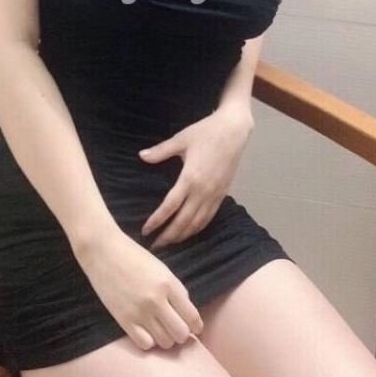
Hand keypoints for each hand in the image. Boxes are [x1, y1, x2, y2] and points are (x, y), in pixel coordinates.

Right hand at [79, 227, 203, 350]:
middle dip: (181, 334)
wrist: (103, 251)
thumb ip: (176, 290)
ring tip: (160, 329)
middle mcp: (156, 300)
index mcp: (169, 284)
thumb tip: (187, 313)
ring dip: (165, 338)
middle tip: (175, 328)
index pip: (192, 316)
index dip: (196, 326)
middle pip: (180, 334)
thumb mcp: (162, 269)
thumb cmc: (134, 256)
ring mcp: (139, 312)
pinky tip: (145, 330)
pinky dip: (148, 341)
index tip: (194, 328)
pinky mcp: (123, 320)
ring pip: (164, 342)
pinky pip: (145, 344)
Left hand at [138, 104, 252, 248]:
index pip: (170, 206)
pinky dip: (198, 228)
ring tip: (170, 243)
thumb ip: (161, 151)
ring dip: (183, 235)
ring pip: (197, 223)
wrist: (234, 130)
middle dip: (169, 236)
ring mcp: (214, 194)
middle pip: (184, 221)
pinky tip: (190, 232)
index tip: (145, 230)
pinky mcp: (223, 194)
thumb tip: (141, 156)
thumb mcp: (181, 139)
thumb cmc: (206, 132)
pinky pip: (209, 217)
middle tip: (154, 246)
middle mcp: (203, 191)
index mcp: (190, 178)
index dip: (157, 221)